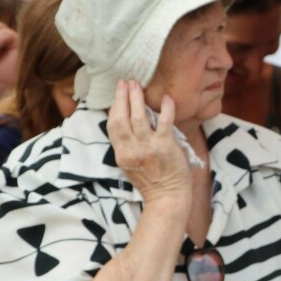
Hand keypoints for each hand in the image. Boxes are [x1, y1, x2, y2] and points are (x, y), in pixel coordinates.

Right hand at [109, 81, 192, 204]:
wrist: (168, 198)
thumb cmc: (152, 182)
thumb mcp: (131, 166)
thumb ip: (128, 146)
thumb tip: (128, 124)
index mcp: (121, 155)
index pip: (113, 126)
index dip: (114, 107)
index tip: (117, 93)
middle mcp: (131, 150)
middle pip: (121, 118)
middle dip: (121, 97)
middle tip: (124, 81)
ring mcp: (148, 148)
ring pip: (138, 117)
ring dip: (137, 98)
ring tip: (136, 84)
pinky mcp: (165, 146)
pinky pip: (164, 122)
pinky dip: (165, 108)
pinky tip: (166, 97)